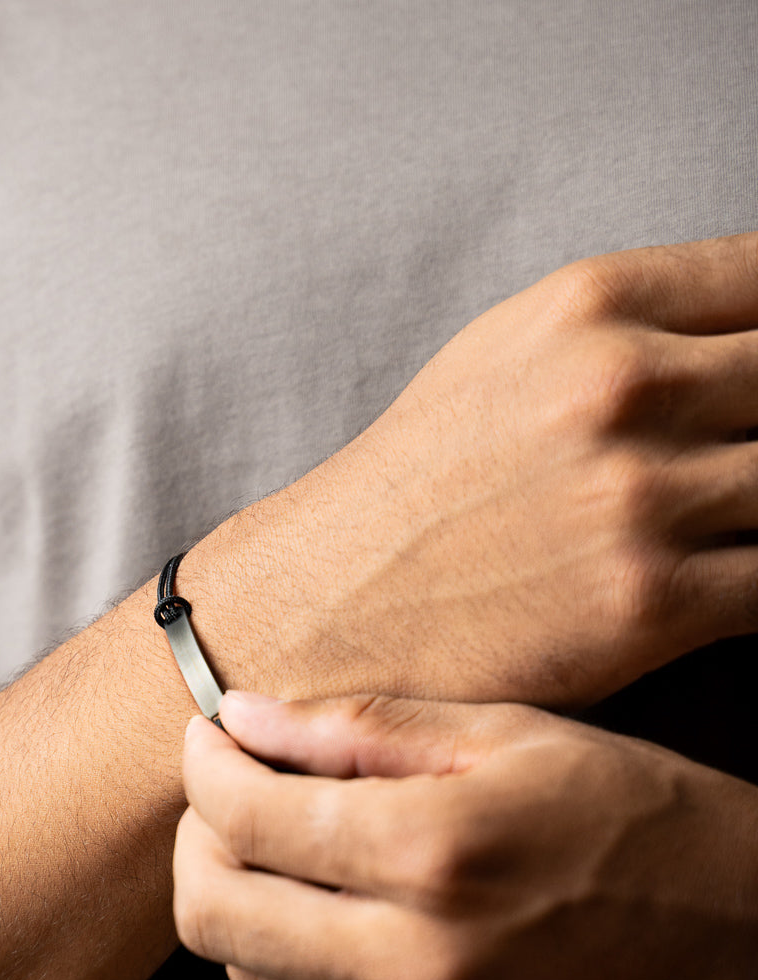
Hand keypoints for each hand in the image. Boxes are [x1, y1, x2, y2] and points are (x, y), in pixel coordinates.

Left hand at [173, 691, 757, 979]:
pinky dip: (301, 948)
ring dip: (239, 897)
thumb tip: (246, 718)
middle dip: (195, 840)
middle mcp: (421, 959)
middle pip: (214, 913)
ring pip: (254, 973)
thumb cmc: (659, 821)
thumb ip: (370, 727)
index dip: (203, 765)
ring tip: (283, 838)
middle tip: (228, 790)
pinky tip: (346, 897)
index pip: (241, 817)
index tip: (212, 736)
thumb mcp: (524, 736)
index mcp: (437, 852)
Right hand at [186, 233, 757, 706]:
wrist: (331, 605)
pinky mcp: (650, 601)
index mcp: (592, 307)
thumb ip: (633, 326)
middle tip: (744, 453)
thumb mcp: (505, 357)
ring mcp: (640, 496)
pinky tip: (734, 582)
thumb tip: (747, 334)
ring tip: (734, 519)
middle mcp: (623, 387)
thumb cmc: (418, 487)